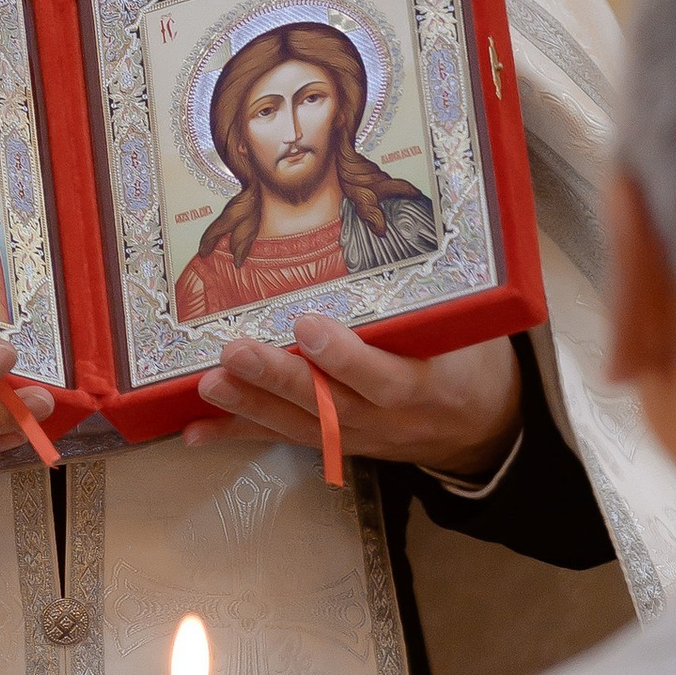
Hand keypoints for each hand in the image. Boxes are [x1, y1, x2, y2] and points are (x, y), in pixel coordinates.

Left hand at [184, 318, 521, 481]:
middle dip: (277, 379)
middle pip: (327, 404)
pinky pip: (283, 440)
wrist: (481, 428)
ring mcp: (357, 437)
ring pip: (299, 425)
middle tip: (234, 351)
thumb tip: (397, 230)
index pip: (381, 377)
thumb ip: (429, 304)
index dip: (343, 356)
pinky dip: (238, 435)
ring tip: (207, 384)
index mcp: (425, 387)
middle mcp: (386, 420)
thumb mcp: (465, 334)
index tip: (307, 325)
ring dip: (248, 407)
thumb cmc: (468, 362)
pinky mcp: (334, 444)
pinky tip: (194, 432)